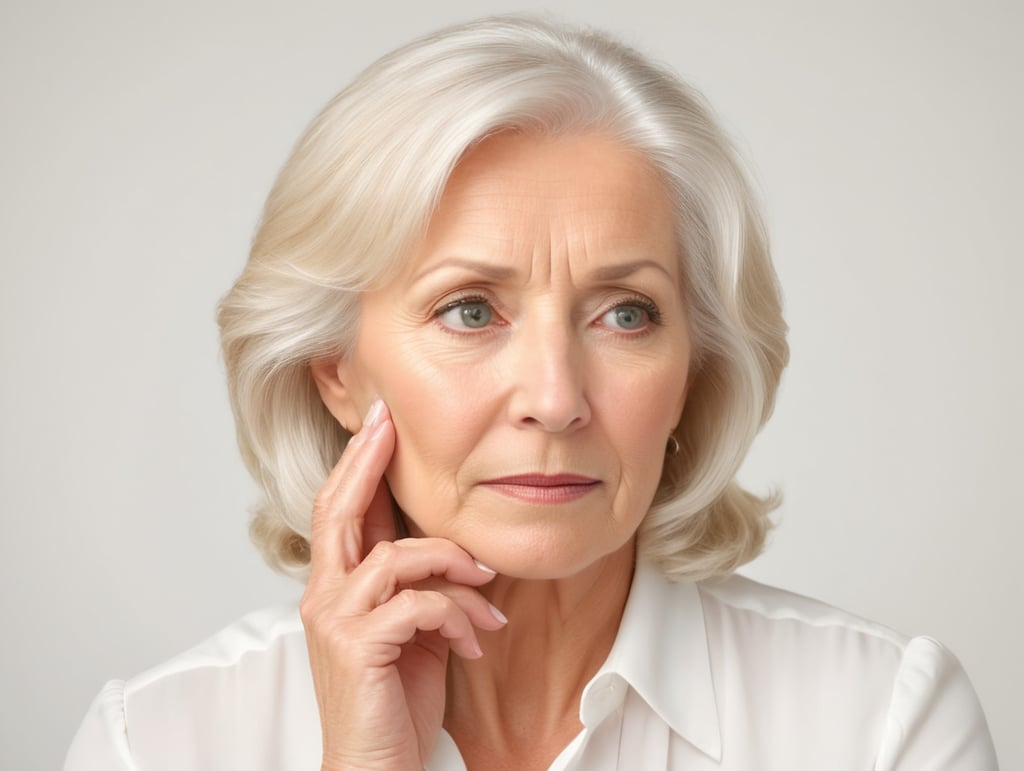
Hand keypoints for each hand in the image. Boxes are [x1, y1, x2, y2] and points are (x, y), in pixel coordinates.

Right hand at [300, 400, 505, 769]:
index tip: (379, 421)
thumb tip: (445, 545)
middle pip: (339, 510)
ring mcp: (336, 621)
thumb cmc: (396, 703)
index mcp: (335, 590)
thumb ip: (416, 585)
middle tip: (390, 422)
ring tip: (489, 600)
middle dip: (367, 461)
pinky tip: (476, 640)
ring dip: (456, 569)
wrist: (379, 770)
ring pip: (397, 556)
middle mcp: (324, 598)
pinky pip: (419, 603)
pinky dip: (458, 615)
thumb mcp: (413, 630)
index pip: (339, 512)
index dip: (357, 463)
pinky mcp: (357, 647)